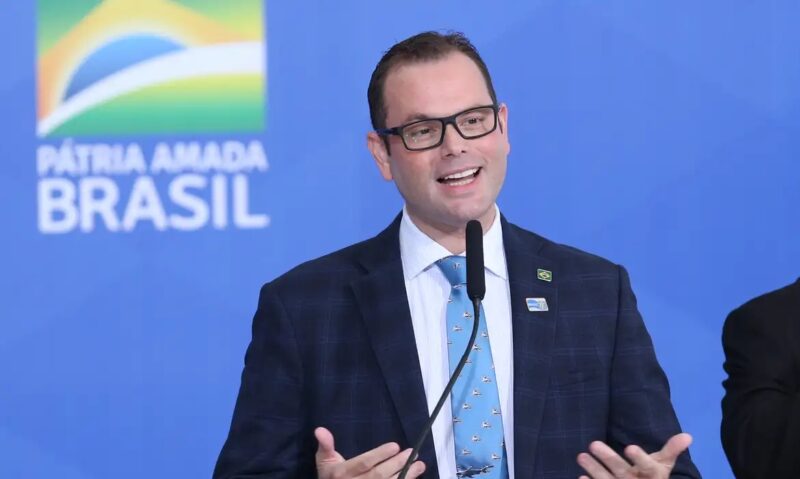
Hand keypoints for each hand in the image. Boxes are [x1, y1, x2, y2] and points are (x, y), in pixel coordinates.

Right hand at [315, 427, 425, 478]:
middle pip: (378, 476)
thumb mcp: (324, 461)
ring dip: (406, 477)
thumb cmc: (329, 477)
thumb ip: (325, 445)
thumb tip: (320, 429)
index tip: (395, 446)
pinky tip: (412, 478)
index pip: (363, 464)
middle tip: (413, 453)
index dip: (379, 455)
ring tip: (420, 465)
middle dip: (397, 464)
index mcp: (341, 474)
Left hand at [576, 433, 691, 478]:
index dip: (640, 458)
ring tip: (581, 456)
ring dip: (594, 469)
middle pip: (621, 471)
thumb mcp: (663, 466)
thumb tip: (688, 436)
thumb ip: (671, 450)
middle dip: (608, 458)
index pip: (648, 466)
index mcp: (652, 475)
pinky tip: (581, 478)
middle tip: (593, 443)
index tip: (629, 446)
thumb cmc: (654, 478)